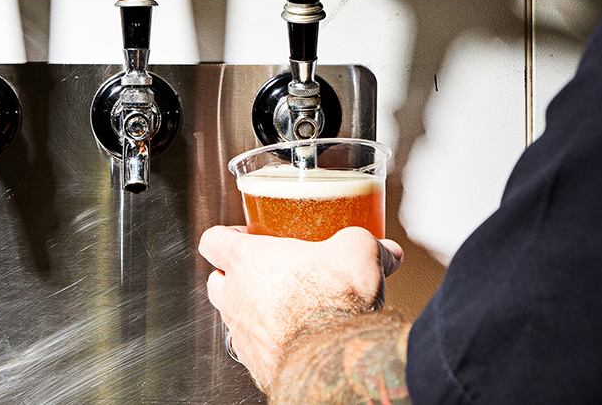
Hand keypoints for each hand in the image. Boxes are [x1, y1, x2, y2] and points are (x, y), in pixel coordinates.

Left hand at [198, 225, 402, 392]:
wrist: (336, 361)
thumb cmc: (334, 301)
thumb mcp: (358, 254)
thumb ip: (369, 246)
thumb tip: (388, 251)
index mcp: (246, 261)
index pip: (213, 240)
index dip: (225, 235)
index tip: (245, 235)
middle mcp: (236, 298)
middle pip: (215, 282)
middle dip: (233, 276)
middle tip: (263, 272)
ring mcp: (244, 336)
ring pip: (233, 318)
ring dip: (250, 311)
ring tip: (281, 308)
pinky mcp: (258, 367)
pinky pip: (254, 351)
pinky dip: (268, 343)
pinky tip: (294, 340)